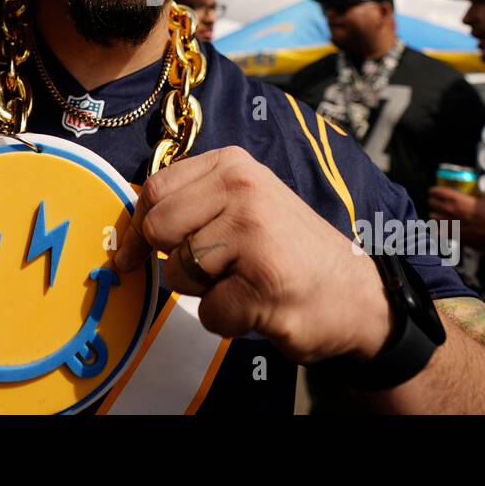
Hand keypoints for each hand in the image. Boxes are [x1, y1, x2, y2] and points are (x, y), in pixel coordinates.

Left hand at [113, 146, 391, 363]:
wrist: (356, 295)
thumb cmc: (287, 251)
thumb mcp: (242, 205)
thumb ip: (192, 204)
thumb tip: (128, 229)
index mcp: (233, 165)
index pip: (154, 190)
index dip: (138, 229)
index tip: (131, 255)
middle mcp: (243, 189)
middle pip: (158, 229)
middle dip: (176, 260)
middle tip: (218, 266)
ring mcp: (253, 235)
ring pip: (178, 273)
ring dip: (205, 292)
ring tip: (246, 280)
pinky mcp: (262, 284)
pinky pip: (207, 312)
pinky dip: (228, 319)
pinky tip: (260, 304)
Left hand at [428, 186, 484, 252]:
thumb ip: (478, 195)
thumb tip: (477, 191)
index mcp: (459, 200)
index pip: (439, 191)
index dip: (434, 191)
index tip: (433, 191)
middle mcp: (452, 211)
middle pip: (432, 203)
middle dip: (432, 202)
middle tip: (433, 203)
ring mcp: (452, 224)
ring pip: (433, 218)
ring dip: (434, 216)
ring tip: (435, 216)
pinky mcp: (454, 237)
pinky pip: (438, 233)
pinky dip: (437, 231)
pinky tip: (439, 230)